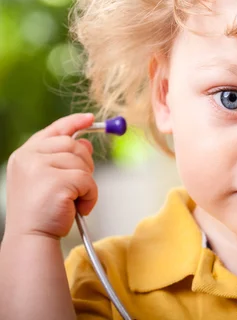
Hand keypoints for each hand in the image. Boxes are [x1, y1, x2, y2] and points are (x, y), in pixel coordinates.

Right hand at [4, 113, 97, 239]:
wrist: (31, 239)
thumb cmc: (42, 212)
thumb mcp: (50, 180)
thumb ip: (64, 159)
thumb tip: (85, 142)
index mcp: (25, 154)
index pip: (54, 130)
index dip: (74, 122)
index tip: (90, 118)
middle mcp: (29, 157)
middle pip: (74, 145)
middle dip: (84, 164)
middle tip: (78, 186)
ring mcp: (40, 167)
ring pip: (83, 163)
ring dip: (87, 183)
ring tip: (73, 201)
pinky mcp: (56, 181)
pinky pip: (88, 181)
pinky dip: (90, 196)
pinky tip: (77, 208)